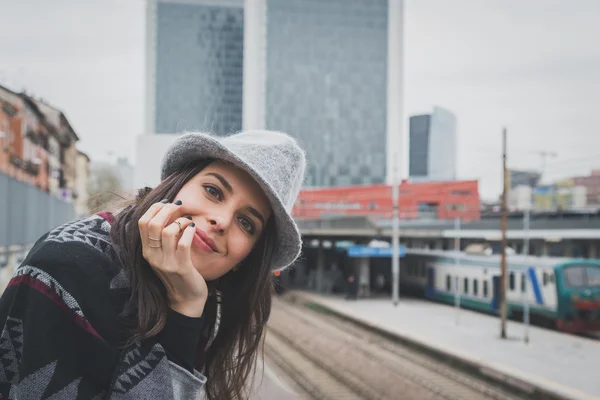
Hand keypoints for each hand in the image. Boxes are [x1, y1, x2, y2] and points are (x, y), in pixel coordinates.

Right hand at [138, 200, 207, 317]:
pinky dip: (189, 231)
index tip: (167, 203)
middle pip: (153, 224)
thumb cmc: (177, 273)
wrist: (185, 300)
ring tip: (188, 221)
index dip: (154, 208)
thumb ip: (162, 237)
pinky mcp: (181, 267)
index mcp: (146, 251)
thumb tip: (166, 210)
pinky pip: (183, 243)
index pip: (142, 222)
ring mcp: (166, 262)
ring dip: (180, 221)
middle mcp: (153, 256)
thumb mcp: (164, 255)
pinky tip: (193, 229)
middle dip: (167, 210)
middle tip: (179, 206)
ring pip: (167, 231)